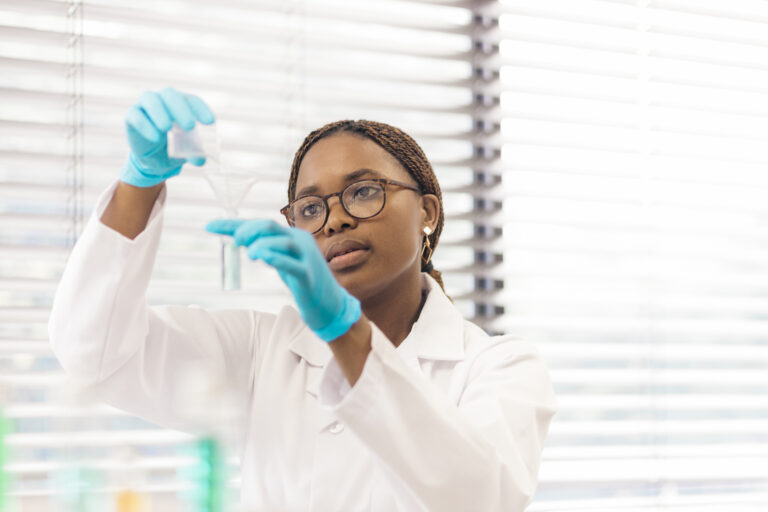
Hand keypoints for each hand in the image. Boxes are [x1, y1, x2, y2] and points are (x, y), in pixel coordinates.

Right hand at [120, 88, 214, 187]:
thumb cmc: (175, 148)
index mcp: (182, 104)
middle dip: (181, 109)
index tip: (210, 122)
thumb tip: (201, 159)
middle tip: (190, 126)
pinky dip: (145, 125)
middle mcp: (163, 100)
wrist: (154, 160)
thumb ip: (195, 153)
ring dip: (160, 111)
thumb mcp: (187, 152)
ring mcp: (146, 106)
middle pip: (170, 95)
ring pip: (150, 98)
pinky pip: (135, 115)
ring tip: (167, 128)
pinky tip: (155, 137)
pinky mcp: (131, 116)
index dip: (201, 109)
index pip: (192, 100)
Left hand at [205, 219, 360, 341]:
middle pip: (270, 228)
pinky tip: (262, 258)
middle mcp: (300, 241)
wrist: (329, 303)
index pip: (260, 224)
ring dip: (262, 245)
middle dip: (248, 231)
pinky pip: (292, 265)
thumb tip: (236, 237)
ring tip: (250, 254)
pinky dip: (276, 258)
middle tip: (235, 242)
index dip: (233, 224)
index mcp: (292, 235)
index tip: (209, 226)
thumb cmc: (302, 279)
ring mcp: (306, 258)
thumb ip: (263, 248)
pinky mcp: (308, 276)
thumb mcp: (280, 260)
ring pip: (283, 242)